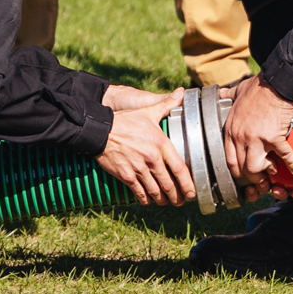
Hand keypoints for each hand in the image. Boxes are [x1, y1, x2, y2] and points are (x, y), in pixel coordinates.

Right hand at [95, 88, 192, 205]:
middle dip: (177, 197)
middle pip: (169, 185)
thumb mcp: (148, 111)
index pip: (180, 169)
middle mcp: (152, 159)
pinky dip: (145, 199)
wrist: (100, 130)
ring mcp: (139, 169)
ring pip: (155, 191)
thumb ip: (167, 104)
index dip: (188, 184)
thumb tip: (182, 91)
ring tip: (166, 202)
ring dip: (162, 200)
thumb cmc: (126, 120)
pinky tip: (148, 200)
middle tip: (181, 201)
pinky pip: (139, 193)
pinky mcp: (126, 176)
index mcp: (161, 144)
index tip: (192, 192)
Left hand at [221, 75, 292, 199]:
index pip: (229, 159)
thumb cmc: (259, 87)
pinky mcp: (273, 137)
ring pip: (255, 168)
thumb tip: (222, 93)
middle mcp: (240, 136)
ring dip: (266, 174)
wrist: (276, 83)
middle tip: (262, 180)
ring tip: (274, 173)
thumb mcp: (237, 91)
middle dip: (252, 177)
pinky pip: (283, 157)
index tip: (245, 174)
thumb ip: (228, 95)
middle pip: (242, 167)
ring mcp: (256, 138)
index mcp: (231, 129)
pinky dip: (292, 165)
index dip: (237, 171)